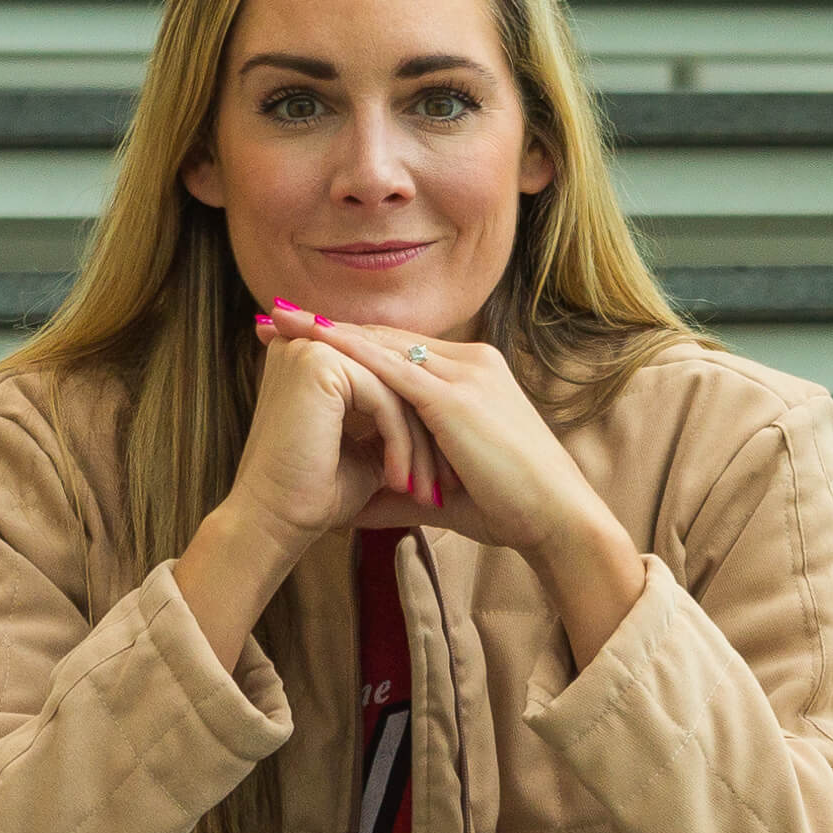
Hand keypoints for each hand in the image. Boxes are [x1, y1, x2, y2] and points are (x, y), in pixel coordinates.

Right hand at [225, 314, 445, 559]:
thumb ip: (391, 429)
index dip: (422, 427)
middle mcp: (311, 346)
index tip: (447, 472)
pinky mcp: (319, 365)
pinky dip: (401, 444)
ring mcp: (313, 350)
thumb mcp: (365, 455)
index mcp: (317, 359)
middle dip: (428, 438)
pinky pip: (385, 400)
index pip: (390, 382)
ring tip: (427, 493)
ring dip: (419, 446)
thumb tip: (434, 426)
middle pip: (397, 384)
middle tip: (448, 484)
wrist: (273, 523)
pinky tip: (401, 483)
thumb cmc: (314, 497)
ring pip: (397, 391)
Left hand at [255, 302, 616, 557]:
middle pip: (384, 336)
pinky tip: (314, 340)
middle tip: (274, 313)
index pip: (397, 350)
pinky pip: (392, 367)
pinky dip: (349, 351)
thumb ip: (397, 489)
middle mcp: (470, 363)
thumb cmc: (509, 509)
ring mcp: (465, 374)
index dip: (348, 342)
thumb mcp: (442, 490)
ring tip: (278, 316)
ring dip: (326, 329)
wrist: (558, 519)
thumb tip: (352, 508)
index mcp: (471, 376)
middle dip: (326, 325)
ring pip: (384, 344)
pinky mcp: (456, 397)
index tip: (300, 337)